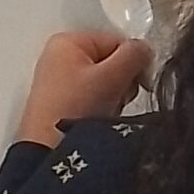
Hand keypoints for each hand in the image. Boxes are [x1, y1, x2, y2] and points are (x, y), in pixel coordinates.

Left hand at [16, 30, 153, 146]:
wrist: (49, 152)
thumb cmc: (72, 110)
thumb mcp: (111, 76)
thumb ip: (134, 55)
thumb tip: (144, 50)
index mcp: (67, 42)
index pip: (116, 41)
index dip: (133, 61)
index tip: (139, 80)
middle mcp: (60, 59)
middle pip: (110, 61)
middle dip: (121, 81)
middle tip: (115, 96)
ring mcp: (60, 83)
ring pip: (105, 82)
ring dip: (113, 97)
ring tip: (104, 111)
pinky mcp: (62, 105)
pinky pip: (93, 99)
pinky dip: (101, 109)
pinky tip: (96, 120)